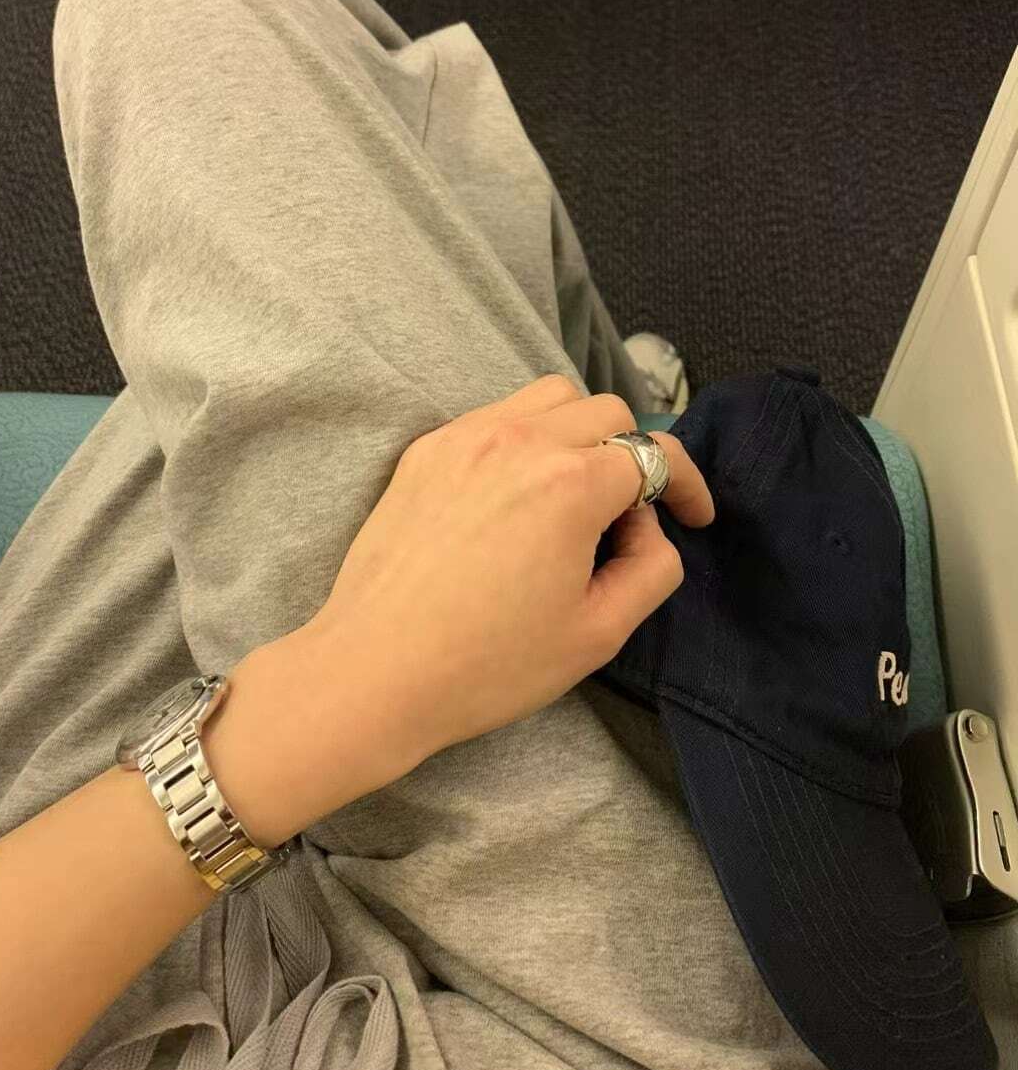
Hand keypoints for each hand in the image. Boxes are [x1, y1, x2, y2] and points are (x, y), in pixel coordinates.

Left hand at [308, 373, 713, 775]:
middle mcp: (519, 441)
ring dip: (578, 432)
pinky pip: (494, 417)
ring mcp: (465, 438)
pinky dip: (523, 440)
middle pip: (605, 412)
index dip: (687, 486)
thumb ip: (652, 567)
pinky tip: (513, 498)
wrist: (375, 672)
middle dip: (632, 457)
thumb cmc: (487, 664)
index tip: (694, 517)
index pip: (655, 454)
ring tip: (571, 494)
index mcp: (571, 483)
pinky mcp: (426, 451)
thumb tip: (648, 527)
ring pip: (549, 398)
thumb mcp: (599, 633)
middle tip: (623, 519)